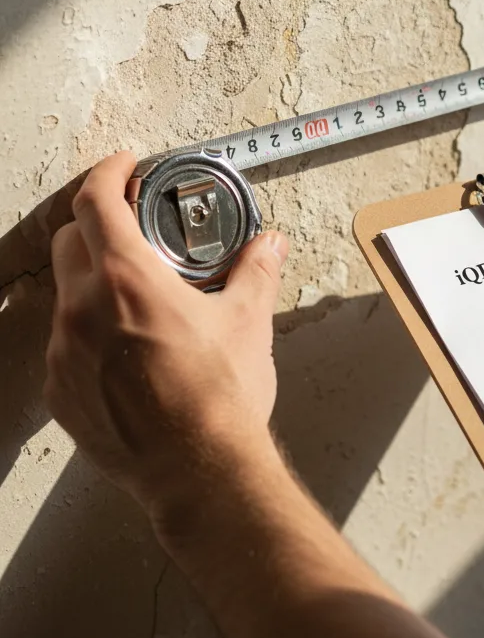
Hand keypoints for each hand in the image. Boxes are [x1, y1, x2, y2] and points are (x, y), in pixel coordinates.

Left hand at [44, 152, 288, 525]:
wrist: (198, 471)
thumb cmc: (220, 398)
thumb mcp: (248, 322)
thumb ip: (255, 271)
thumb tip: (269, 244)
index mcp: (128, 280)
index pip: (98, 202)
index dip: (109, 173)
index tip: (124, 167)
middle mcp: (83, 309)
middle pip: (72, 239)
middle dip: (99, 224)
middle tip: (136, 231)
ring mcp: (65, 353)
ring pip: (65, 293)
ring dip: (94, 281)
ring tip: (139, 300)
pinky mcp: (61, 391)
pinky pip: (64, 342)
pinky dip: (88, 330)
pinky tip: (128, 349)